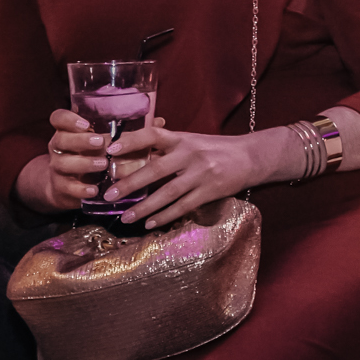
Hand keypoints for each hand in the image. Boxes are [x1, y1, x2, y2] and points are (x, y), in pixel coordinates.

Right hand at [16, 107, 115, 212]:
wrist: (69, 187)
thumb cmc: (91, 156)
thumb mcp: (98, 141)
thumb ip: (113, 131)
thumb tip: (146, 121)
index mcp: (67, 131)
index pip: (59, 118)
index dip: (69, 119)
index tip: (86, 124)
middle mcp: (58, 147)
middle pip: (60, 139)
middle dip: (81, 140)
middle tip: (100, 142)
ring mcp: (57, 167)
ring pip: (63, 163)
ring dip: (84, 163)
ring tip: (104, 164)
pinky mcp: (60, 187)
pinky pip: (67, 187)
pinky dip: (81, 189)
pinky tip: (95, 190)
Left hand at [101, 116, 289, 229]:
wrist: (251, 157)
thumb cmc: (215, 148)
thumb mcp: (191, 141)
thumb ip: (167, 148)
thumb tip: (134, 157)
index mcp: (183, 139)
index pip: (153, 135)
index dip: (131, 141)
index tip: (110, 150)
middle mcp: (190, 155)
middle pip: (155, 170)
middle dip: (130, 184)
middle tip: (109, 196)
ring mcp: (201, 175)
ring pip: (167, 194)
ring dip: (144, 207)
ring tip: (126, 217)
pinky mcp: (210, 192)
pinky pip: (183, 207)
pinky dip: (165, 216)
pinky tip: (151, 223)